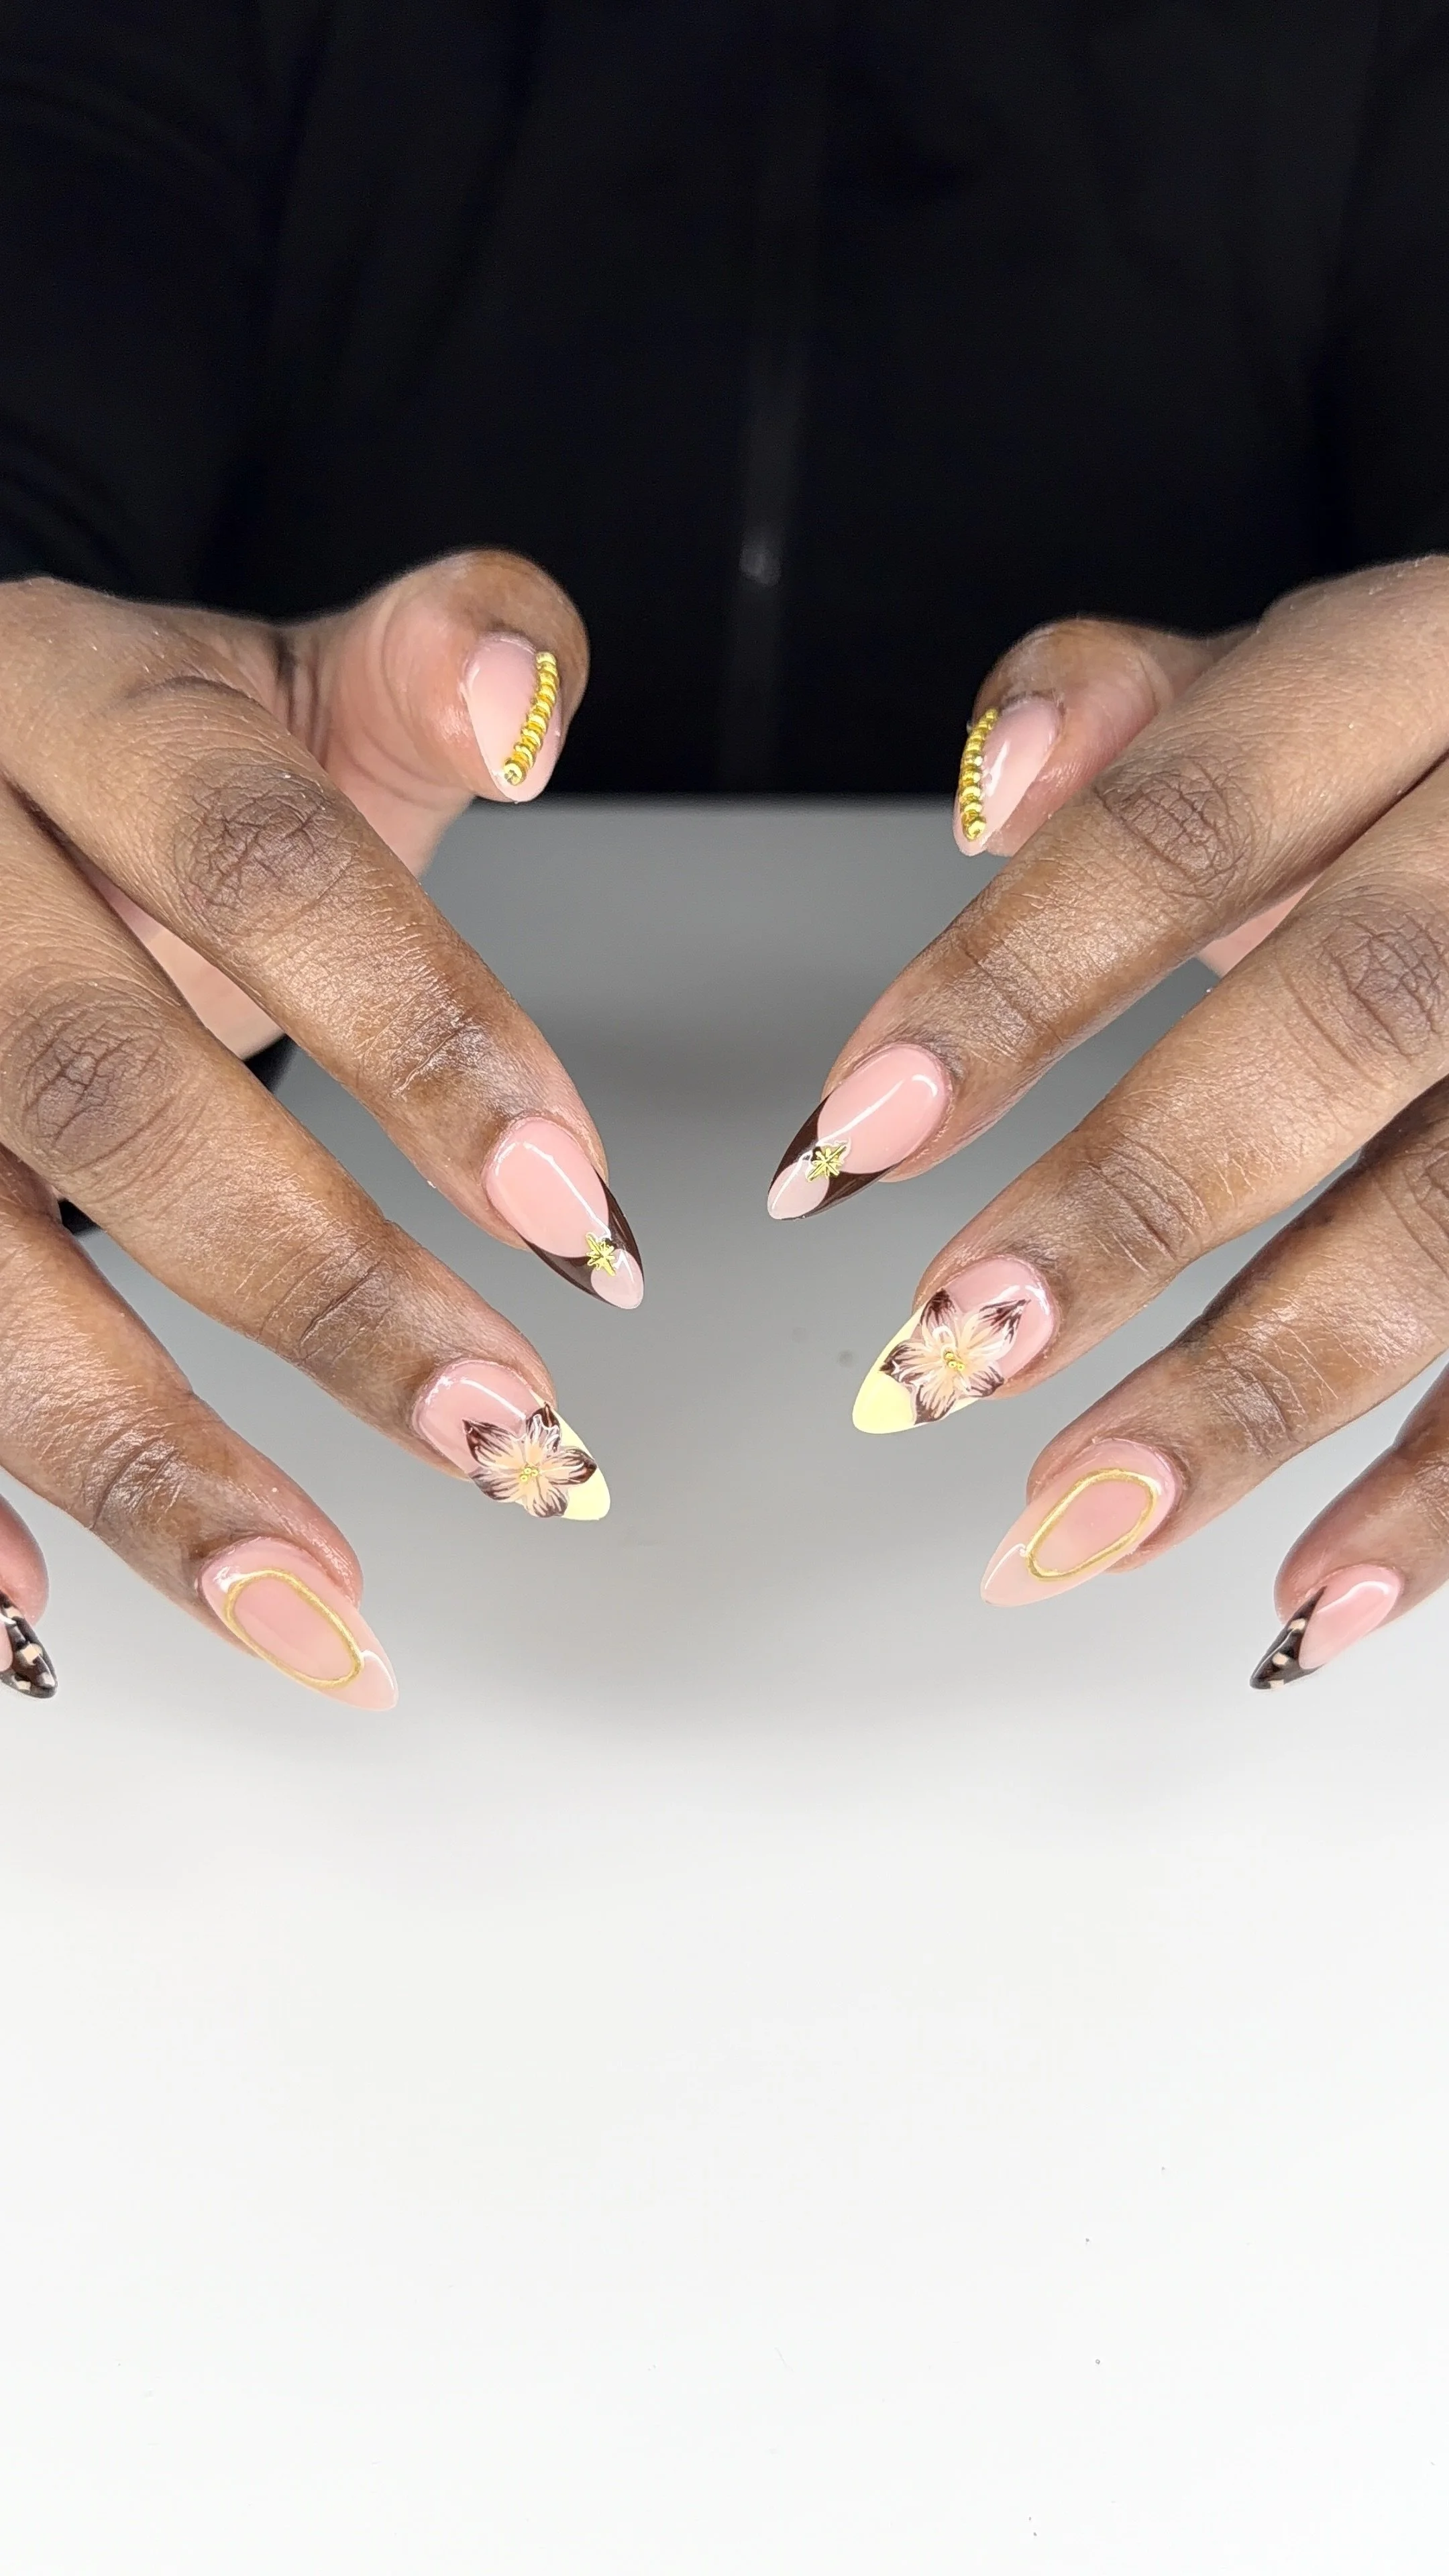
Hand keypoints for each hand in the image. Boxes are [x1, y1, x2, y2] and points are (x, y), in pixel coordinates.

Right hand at [0, 553, 641, 1706]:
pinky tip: (34, 1608)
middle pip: (104, 1084)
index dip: (424, 1035)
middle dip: (312, 1284)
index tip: (581, 1219)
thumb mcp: (282, 683)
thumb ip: (435, 666)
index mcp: (72, 704)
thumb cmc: (137, 767)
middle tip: (505, 1433)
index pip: (257, 859)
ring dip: (135, 1451)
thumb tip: (531, 698)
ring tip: (317, 1606)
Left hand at [768, 560, 1448, 1687]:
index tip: (852, 1137)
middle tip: (951, 1349)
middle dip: (1137, 1200)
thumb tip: (991, 786)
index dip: (1014, 978)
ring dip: (1261, 1390)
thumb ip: (1151, 711)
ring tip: (1079, 1524)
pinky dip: (1439, 1502)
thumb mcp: (1323, 680)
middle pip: (1347, 1013)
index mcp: (1425, 673)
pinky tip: (1310, 1606)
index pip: (1196, 814)